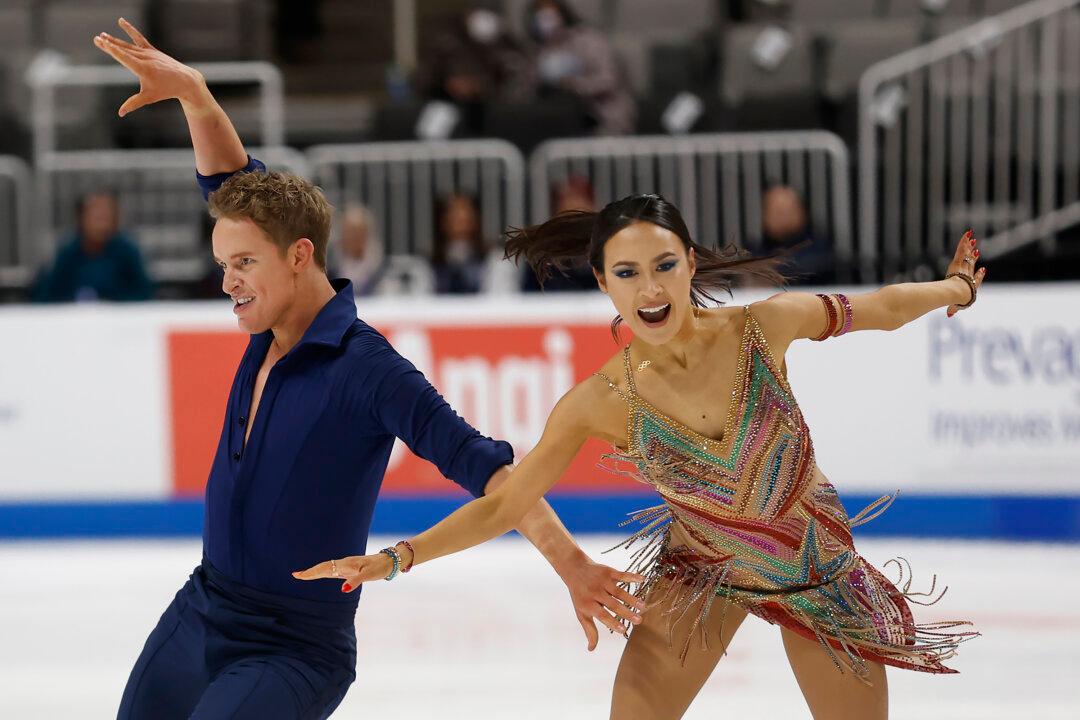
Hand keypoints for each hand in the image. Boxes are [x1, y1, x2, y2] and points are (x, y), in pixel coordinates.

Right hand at [93, 18, 207, 116]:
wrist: (185, 81)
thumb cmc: (166, 90)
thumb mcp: (149, 97)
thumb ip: (133, 103)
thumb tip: (120, 113)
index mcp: (143, 69)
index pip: (124, 57)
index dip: (112, 50)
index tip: (102, 42)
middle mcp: (145, 58)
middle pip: (124, 49)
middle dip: (110, 44)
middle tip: (96, 39)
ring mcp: (149, 53)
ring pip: (128, 45)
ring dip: (115, 40)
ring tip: (102, 35)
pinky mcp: (152, 50)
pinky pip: (139, 38)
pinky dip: (130, 30)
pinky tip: (120, 21)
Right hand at [292, 553, 393, 592]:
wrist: (390, 561)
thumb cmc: (380, 568)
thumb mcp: (368, 575)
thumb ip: (355, 581)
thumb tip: (342, 589)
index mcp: (346, 565)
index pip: (325, 568)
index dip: (311, 572)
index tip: (298, 575)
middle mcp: (345, 564)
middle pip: (324, 567)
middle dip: (310, 572)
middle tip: (296, 575)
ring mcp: (347, 566)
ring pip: (328, 568)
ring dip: (316, 571)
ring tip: (304, 575)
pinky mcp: (351, 569)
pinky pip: (334, 570)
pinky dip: (325, 572)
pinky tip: (322, 574)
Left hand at [558, 554, 645, 650]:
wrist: (574, 569)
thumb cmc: (580, 595)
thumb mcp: (581, 612)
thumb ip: (589, 630)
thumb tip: (591, 649)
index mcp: (587, 604)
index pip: (601, 615)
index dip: (612, 622)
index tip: (624, 630)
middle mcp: (595, 592)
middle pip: (612, 604)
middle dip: (626, 612)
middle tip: (639, 620)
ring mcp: (602, 581)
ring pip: (619, 591)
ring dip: (631, 599)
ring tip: (642, 606)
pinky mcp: (608, 571)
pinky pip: (622, 575)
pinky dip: (632, 577)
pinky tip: (643, 580)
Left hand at [945, 230, 986, 317]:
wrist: (960, 292)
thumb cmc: (960, 299)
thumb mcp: (956, 305)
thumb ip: (953, 308)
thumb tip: (949, 314)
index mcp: (970, 285)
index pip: (976, 279)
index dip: (979, 275)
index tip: (983, 270)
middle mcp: (968, 274)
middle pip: (972, 263)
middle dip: (974, 257)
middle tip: (976, 250)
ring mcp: (963, 267)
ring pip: (967, 255)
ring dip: (969, 246)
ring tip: (971, 238)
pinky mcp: (958, 261)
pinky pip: (961, 249)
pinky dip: (964, 241)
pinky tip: (967, 233)